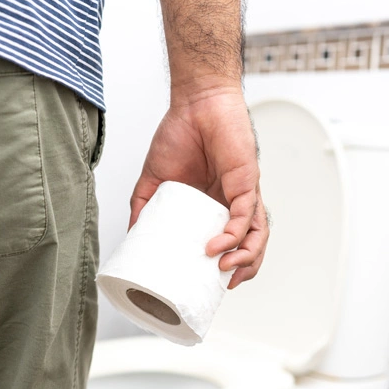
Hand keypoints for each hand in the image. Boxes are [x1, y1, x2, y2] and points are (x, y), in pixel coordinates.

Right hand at [129, 88, 267, 288]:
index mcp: (213, 204)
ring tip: (224, 272)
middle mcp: (232, 202)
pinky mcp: (246, 182)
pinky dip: (233, 235)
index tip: (209, 282)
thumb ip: (143, 207)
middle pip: (250, 244)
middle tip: (224, 285)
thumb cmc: (180, 134)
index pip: (228, 242)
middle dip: (244, 270)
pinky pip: (245, 216)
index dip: (225, 264)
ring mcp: (242, 193)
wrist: (195, 103)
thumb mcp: (153, 180)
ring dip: (246, 259)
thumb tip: (132, 236)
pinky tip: (216, 246)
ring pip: (257, 234)